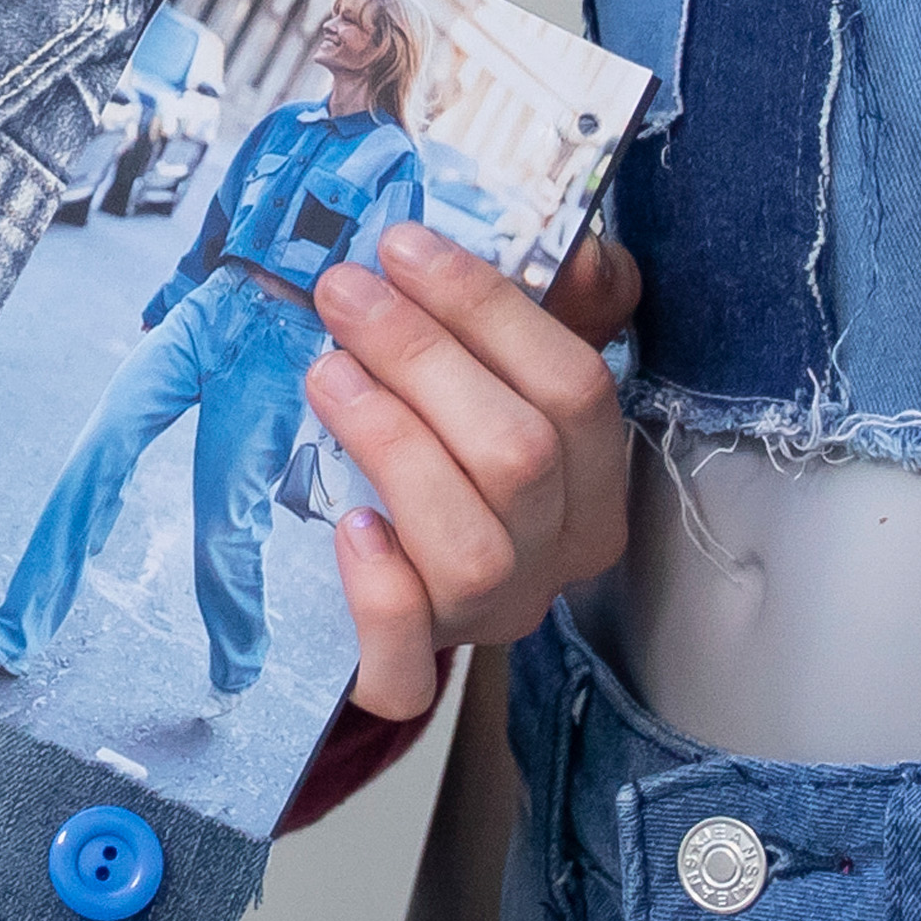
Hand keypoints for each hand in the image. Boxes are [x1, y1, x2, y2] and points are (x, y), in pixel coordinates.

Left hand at [306, 226, 634, 721]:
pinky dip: (378, 590)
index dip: (490, 308)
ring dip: (395, 444)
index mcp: (594, 485)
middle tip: (344, 293)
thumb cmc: (451, 464)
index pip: (575, 386)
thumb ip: (552, 312)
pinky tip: (348, 524)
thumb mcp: (505, 384)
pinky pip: (406, 658)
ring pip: (471, 547)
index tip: (404, 246)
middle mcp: (553, 559)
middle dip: (423, 357)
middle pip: (519, 455)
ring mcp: (486, 622)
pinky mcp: (404, 674)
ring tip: (326, 373)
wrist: (381, 606)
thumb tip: (587, 249)